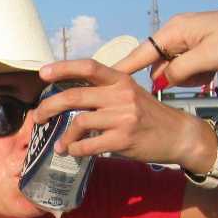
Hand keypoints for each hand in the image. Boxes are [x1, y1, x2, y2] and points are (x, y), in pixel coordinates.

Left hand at [35, 59, 215, 171]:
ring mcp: (123, 117)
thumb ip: (105, 92)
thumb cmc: (149, 116)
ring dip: (64, 136)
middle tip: (38, 116)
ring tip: (59, 144)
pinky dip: (76, 149)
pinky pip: (89, 145)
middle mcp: (121, 95)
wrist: (179, 135)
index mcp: (120, 80)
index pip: (88, 66)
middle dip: (50, 106)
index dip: (63, 68)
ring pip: (79, 123)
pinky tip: (73, 151)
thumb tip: (70, 96)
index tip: (42, 73)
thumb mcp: (130, 94)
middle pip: (75, 96)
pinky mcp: (123, 140)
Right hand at [114, 7, 217, 87]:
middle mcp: (175, 34)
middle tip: (196, 78)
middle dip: (171, 78)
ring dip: (187, 78)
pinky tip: (211, 72)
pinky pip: (185, 68)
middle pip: (156, 65)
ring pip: (172, 69)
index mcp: (174, 31)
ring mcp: (186, 41)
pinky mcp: (196, 48)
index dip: (120, 72)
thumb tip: (161, 82)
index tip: (99, 85)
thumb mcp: (208, 58)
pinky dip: (195, 75)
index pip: (138, 54)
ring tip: (209, 73)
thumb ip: (179, 72)